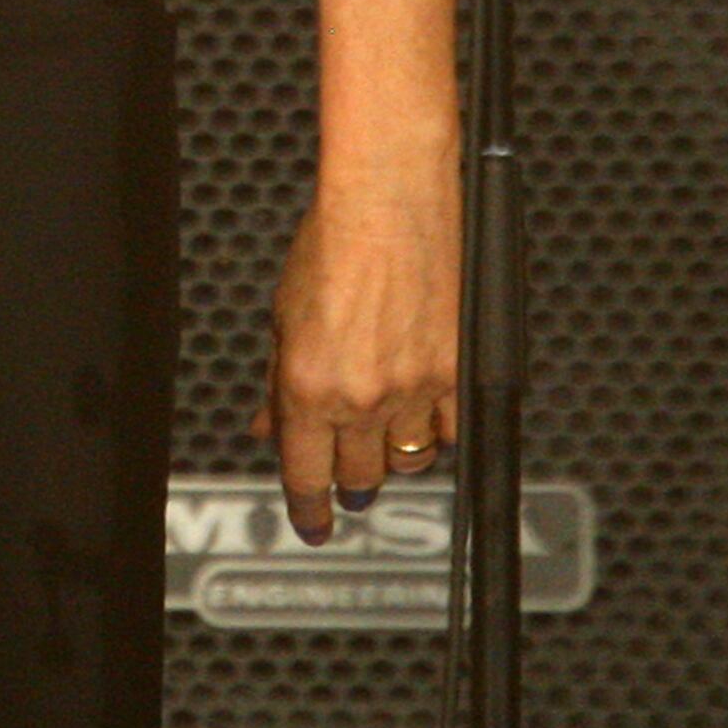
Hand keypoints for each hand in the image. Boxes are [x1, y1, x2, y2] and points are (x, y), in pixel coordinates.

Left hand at [257, 161, 459, 544]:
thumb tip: (270, 424)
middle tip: (341, 473)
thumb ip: (279, 382)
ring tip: (376, 437)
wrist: (390, 202)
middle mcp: (363, 396)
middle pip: (358, 475)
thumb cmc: (331, 243)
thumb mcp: (283, 317)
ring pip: (406, 460)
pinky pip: (449, 431)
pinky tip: (420, 418)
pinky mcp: (457, 373)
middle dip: (346, 479)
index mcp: (310, 385)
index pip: (306, 474)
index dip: (308, 509)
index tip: (312, 524)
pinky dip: (433, 433)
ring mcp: (415, 389)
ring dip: (388, 457)